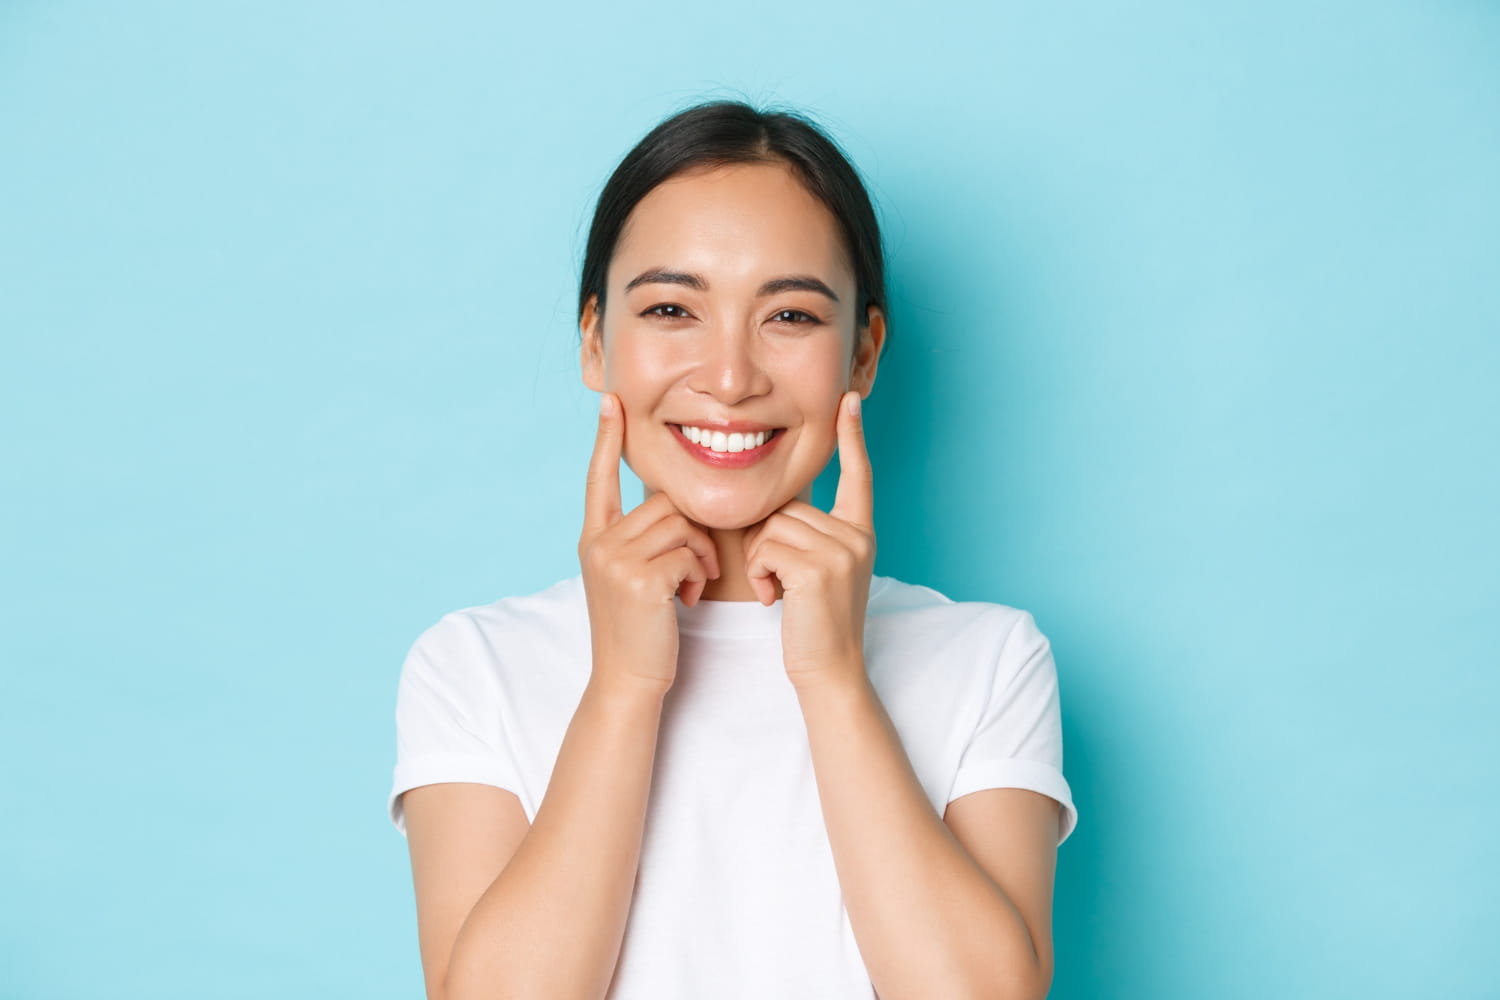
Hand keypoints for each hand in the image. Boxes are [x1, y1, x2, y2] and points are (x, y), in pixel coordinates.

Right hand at [578, 393, 720, 694]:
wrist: (628, 679)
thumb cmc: (640, 629)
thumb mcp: (628, 577)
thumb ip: (639, 540)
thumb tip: (670, 508)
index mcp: (594, 537)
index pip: (599, 476)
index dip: (606, 438)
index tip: (611, 401)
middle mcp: (598, 542)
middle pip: (662, 501)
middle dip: (691, 532)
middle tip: (695, 570)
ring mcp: (615, 559)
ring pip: (680, 524)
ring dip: (700, 553)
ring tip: (692, 584)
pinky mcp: (639, 579)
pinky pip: (688, 551)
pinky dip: (698, 572)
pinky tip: (687, 598)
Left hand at [742, 391, 874, 689]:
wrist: (829, 671)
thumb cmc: (814, 624)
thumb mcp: (819, 571)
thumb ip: (808, 536)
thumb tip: (775, 509)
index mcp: (860, 532)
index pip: (858, 475)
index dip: (853, 437)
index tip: (850, 399)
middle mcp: (857, 536)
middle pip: (788, 507)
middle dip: (768, 542)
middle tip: (777, 580)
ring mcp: (842, 550)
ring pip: (772, 526)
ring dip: (759, 560)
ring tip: (777, 591)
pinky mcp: (820, 569)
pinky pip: (766, 548)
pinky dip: (759, 573)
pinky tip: (775, 600)